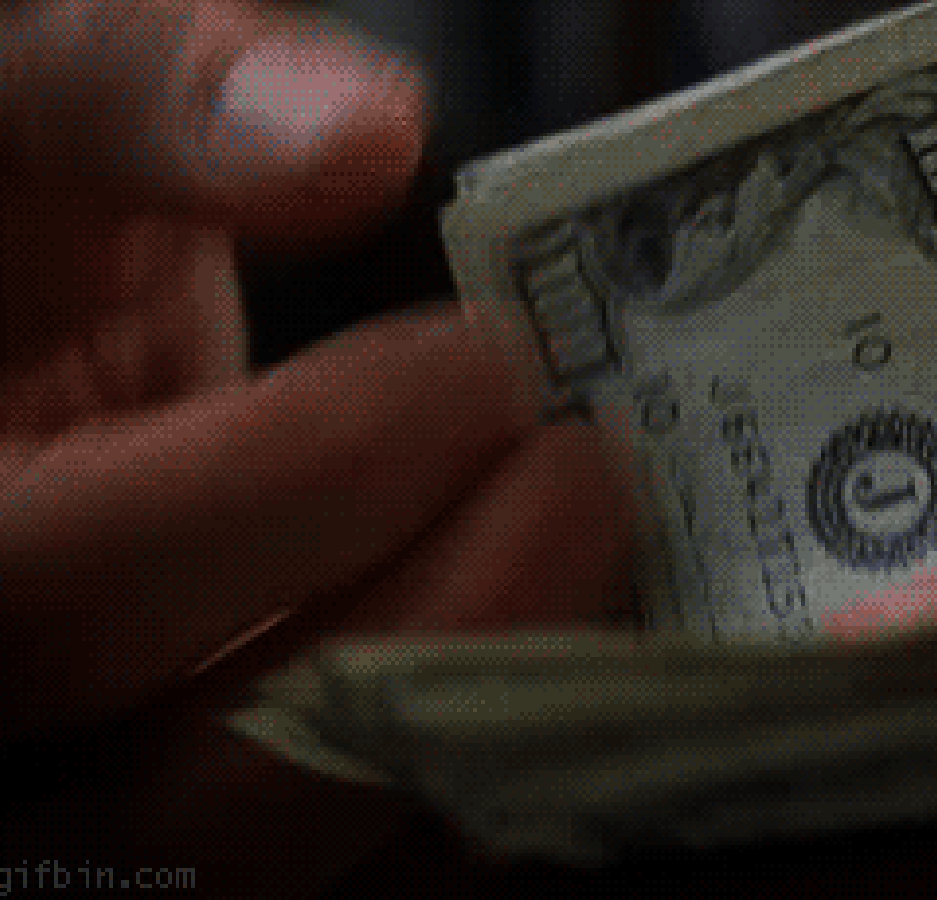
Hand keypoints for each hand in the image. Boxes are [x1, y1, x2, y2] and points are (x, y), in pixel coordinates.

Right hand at [0, 2, 634, 895]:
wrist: (28, 357)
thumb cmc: (23, 223)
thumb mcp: (29, 116)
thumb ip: (149, 102)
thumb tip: (364, 141)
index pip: (62, 595)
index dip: (304, 479)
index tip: (479, 360)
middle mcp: (5, 755)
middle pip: (215, 796)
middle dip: (450, 628)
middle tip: (592, 467)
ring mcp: (128, 825)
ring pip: (332, 865)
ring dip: (520, 724)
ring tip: (631, 551)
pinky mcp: (254, 826)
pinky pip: (402, 863)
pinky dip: (530, 776)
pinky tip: (626, 647)